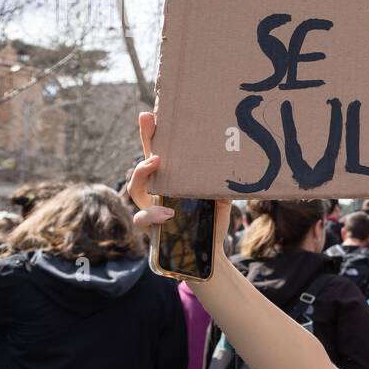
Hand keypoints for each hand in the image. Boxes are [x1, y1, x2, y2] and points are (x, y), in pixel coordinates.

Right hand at [127, 112, 231, 254]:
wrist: (208, 255)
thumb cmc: (212, 224)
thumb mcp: (220, 199)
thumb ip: (220, 184)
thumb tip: (233, 164)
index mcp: (172, 182)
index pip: (160, 154)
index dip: (152, 135)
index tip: (151, 113)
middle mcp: (157, 193)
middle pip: (144, 164)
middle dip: (144, 140)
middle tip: (149, 121)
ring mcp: (152, 209)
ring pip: (135, 190)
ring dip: (141, 173)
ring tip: (156, 162)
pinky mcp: (152, 229)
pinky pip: (142, 219)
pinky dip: (152, 214)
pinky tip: (167, 212)